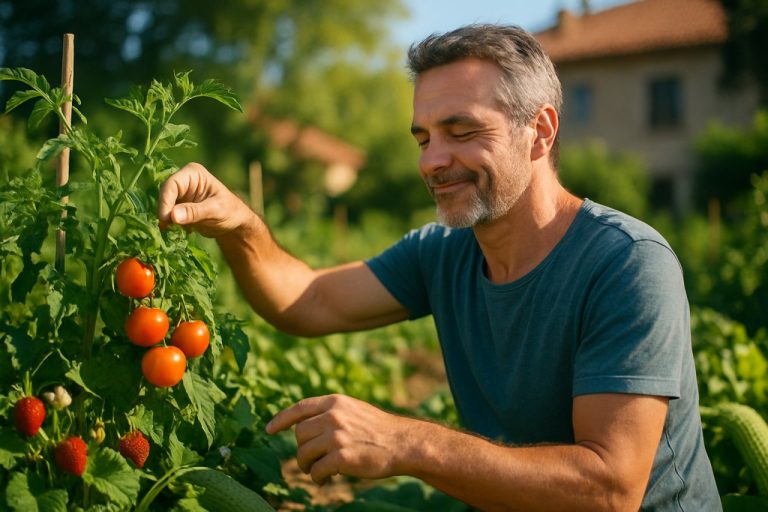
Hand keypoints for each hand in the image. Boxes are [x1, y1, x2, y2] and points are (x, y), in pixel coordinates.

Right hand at [157, 162, 255, 237]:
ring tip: (176, 230)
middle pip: (165, 194)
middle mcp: (184, 180)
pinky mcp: (179, 206)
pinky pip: (168, 213)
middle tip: (166, 227)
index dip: (165, 201)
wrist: (235, 223)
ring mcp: (181, 193)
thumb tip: (172, 215)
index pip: (172, 184)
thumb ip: (194, 212)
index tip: (165, 219)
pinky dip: (171, 223)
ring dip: (167, 218)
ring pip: (165, 205)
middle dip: (165, 211)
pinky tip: (186, 231)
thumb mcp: (215, 211)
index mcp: (193, 173)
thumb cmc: (231, 212)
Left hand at [266, 394, 411, 483]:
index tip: (269, 430)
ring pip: (304, 453)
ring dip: (307, 466)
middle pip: (300, 434)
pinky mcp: (341, 457)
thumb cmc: (378, 429)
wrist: (401, 443)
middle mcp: (333, 416)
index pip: (299, 408)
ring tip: (318, 472)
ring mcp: (336, 436)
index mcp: (335, 402)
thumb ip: (331, 413)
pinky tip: (325, 480)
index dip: (281, 419)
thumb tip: (303, 426)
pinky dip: (317, 478)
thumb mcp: (353, 410)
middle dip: (303, 449)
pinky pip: (316, 470)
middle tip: (312, 460)